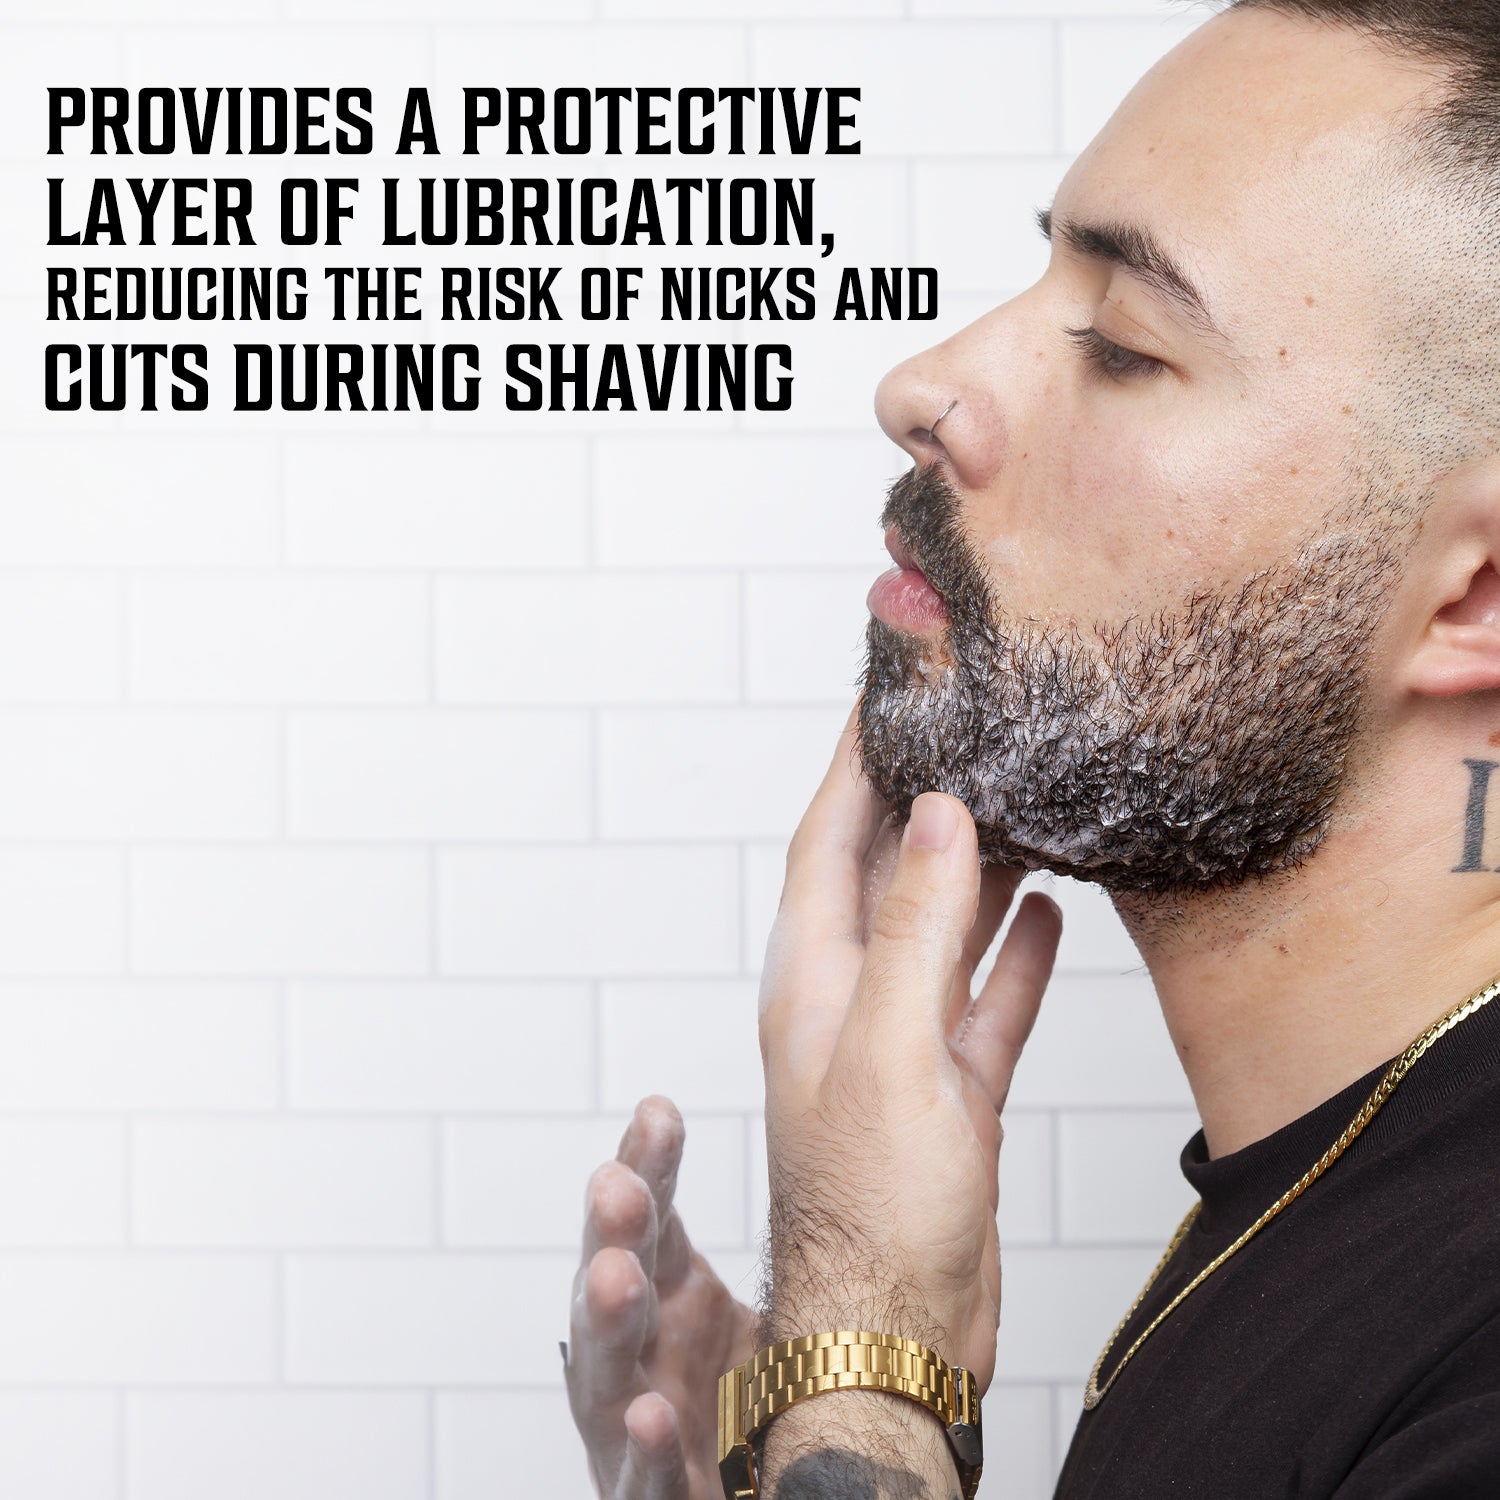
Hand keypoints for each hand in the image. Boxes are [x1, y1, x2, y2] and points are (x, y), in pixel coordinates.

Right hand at [567, 1095, 758, 1498]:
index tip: (659, 1111)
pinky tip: (649, 1416)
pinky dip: (645, 1450)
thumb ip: (795, 1237)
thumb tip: (848, 1125)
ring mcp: (639, 1427)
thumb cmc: (765, 1401)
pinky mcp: (659, 1497)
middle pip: (618, 1283)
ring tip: (615, 1276)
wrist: (777, 1491)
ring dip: (606, 1324)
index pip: (650, 1221)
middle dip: (613, 1233)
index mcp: (672, 1299)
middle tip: (619, 1186)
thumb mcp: (770, 1308)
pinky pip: (646, 1479)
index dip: (648, 1168)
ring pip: (608, 1374)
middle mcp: (644, 1354)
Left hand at [758, 706, 1061, 1385]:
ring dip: (975, 871)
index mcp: (811, 977)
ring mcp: (901, 1045)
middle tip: (966, 734)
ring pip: (939, 932)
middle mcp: (848, 999)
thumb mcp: (890, 1049)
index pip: (826, 839)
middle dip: (920, 802)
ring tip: (1018, 803)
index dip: (853, 764)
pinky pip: (981, 1000)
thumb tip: (938, 815)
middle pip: (884, 873)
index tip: (883, 695)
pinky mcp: (948, 1091)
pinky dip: (1010, 955)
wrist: (894, 1333)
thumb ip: (913, 930)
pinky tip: (1045, 914)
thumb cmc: (870, 1209)